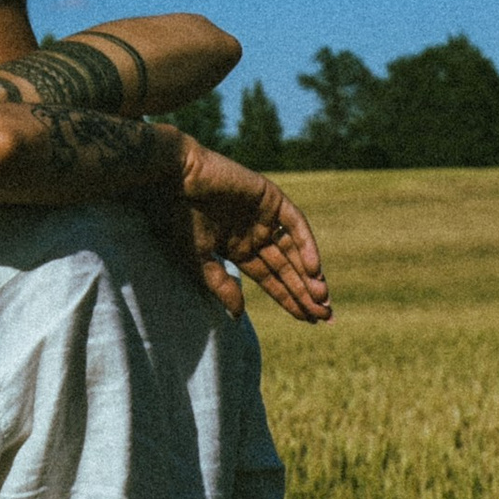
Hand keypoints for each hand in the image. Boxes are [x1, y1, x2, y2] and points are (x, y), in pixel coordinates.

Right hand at [169, 143, 332, 324]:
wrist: (173, 177)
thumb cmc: (177, 217)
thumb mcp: (198, 259)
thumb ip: (220, 285)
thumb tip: (239, 315)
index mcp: (237, 250)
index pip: (271, 279)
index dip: (289, 300)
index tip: (309, 321)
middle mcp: (254, 234)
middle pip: (287, 269)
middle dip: (305, 293)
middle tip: (325, 317)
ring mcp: (264, 216)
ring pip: (294, 250)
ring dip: (310, 274)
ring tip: (322, 300)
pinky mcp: (270, 198)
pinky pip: (295, 225)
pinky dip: (306, 246)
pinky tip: (314, 271)